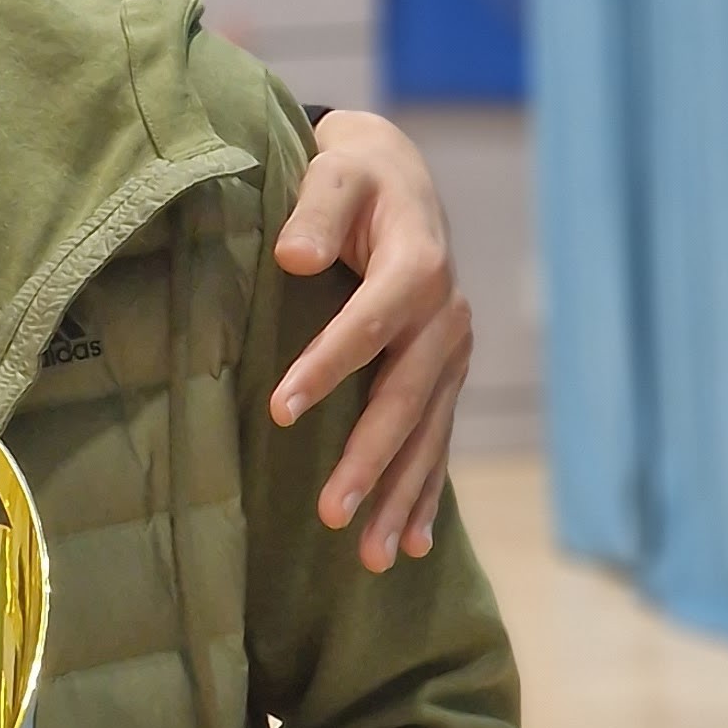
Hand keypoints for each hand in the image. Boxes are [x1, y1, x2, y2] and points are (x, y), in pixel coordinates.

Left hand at [274, 109, 472, 570]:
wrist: (398, 178)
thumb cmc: (354, 177)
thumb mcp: (335, 173)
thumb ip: (315, 209)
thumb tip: (296, 257)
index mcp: (416, 265)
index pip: (369, 324)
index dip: (327, 366)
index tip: (279, 409)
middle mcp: (443, 316)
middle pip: (405, 397)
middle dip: (369, 459)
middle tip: (331, 513)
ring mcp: (448, 352)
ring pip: (425, 434)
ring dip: (399, 496)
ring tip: (369, 555)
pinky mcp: (442, 374)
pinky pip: (436, 440)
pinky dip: (423, 493)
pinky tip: (410, 543)